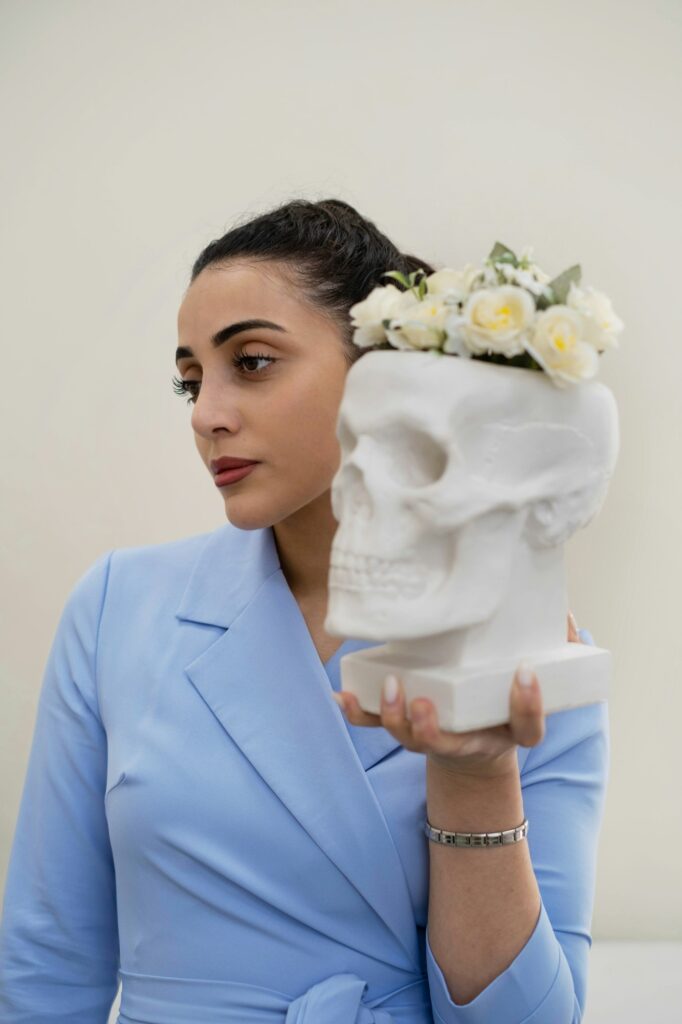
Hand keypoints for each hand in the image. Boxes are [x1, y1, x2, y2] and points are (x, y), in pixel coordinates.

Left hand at [332, 610, 588, 779]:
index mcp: (511, 730)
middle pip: (448, 746)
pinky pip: (377, 725)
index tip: (524, 674)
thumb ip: (554, 646)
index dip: (527, 705)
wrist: (479, 737)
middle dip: (430, 728)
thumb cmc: (506, 695)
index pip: (527, 727)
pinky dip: (358, 713)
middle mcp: (471, 740)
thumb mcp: (539, 676)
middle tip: (423, 701)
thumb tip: (563, 610)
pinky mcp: (406, 725)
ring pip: (410, 738)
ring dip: (394, 717)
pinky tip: (341, 695)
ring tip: (388, 687)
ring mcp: (435, 736)